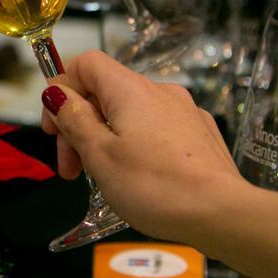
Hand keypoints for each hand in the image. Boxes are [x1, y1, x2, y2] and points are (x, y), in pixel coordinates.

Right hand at [42, 51, 244, 246]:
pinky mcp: (202, 135)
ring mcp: (185, 112)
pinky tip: (141, 181)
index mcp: (130, 89)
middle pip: (106, 92)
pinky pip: (157, 130)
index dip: (62, 89)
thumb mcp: (100, 155)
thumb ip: (74, 119)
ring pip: (131, 114)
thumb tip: (57, 92)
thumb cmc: (154, 185)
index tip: (55, 131)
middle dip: (80, 126)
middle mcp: (159, 91)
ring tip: (104, 180)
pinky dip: (138, 147)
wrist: (223, 214)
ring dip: (107, 139)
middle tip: (71, 171)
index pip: (86, 64)